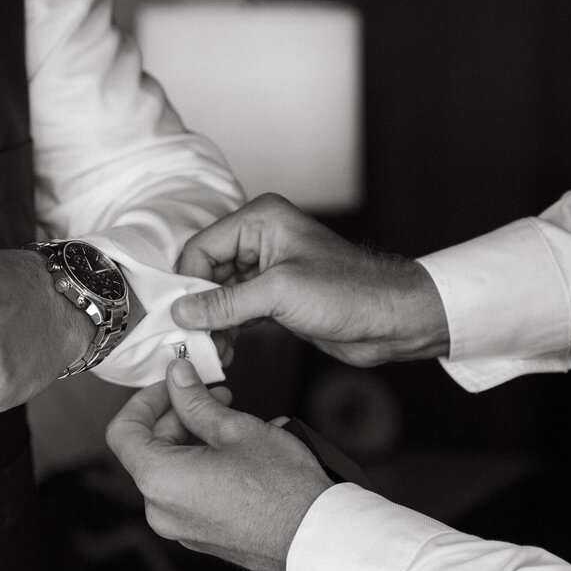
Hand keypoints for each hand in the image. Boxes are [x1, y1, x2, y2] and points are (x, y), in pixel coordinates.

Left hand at [106, 358, 332, 570]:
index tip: (171, 385)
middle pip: (150, 448)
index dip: (145, 400)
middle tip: (214, 394)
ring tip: (235, 418)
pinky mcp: (202, 534)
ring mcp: (180, 526)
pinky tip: (241, 447)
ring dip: (196, 436)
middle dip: (179, 414)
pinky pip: (190, 490)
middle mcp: (161, 509)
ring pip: (173, 467)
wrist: (314, 538)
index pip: (124, 431)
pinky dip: (206, 462)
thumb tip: (176, 376)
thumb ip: (195, 399)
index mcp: (160, 480)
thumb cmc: (281, 488)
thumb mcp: (235, 428)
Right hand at [173, 193, 449, 365]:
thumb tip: (182, 311)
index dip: (187, 283)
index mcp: (260, 220)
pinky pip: (237, 310)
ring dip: (212, 322)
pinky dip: (227, 329)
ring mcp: (268, 269)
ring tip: (209, 350)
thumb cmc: (349, 292)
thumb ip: (225, 302)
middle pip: (206, 271)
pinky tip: (224, 350)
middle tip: (190, 338)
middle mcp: (261, 239)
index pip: (202, 247)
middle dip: (198, 305)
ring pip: (220, 294)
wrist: (391, 319)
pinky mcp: (275, 297)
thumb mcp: (279, 294)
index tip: (178, 316)